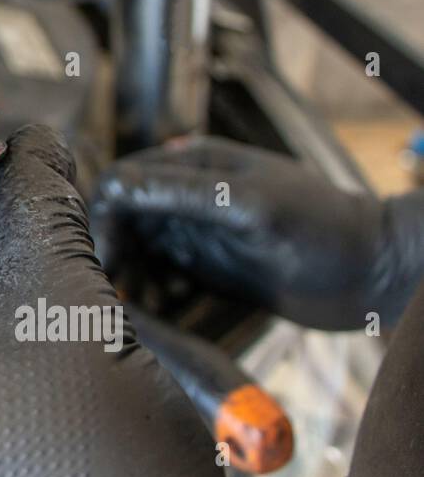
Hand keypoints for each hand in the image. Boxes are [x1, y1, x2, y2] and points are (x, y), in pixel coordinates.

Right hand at [89, 138, 422, 329]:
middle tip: (112, 289)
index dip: (103, 216)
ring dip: (125, 275)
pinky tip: (152, 312)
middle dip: (110, 250)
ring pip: (133, 249)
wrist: (373, 274)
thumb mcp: (251, 205)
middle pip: (120, 217)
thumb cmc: (323, 229)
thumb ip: (184, 192)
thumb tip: (115, 188)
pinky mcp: (202, 267)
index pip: (122, 180)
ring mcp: (194, 232)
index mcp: (194, 164)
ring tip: (129, 306)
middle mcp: (186, 195)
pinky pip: (157, 277)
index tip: (106, 256)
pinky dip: (146, 293)